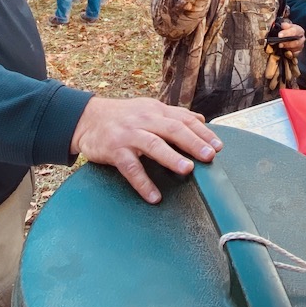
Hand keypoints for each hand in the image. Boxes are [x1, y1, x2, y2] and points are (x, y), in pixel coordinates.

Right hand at [70, 97, 221, 203]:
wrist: (86, 118)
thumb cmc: (123, 117)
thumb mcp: (149, 109)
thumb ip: (174, 115)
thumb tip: (201, 120)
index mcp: (157, 110)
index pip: (184, 120)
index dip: (202, 132)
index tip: (219, 146)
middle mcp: (145, 119)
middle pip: (173, 129)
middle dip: (193, 142)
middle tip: (210, 156)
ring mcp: (129, 135)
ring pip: (153, 145)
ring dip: (171, 157)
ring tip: (188, 169)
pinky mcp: (114, 150)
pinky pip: (130, 167)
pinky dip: (143, 183)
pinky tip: (154, 196)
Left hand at [272, 20, 305, 54]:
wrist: (293, 36)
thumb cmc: (290, 31)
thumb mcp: (288, 26)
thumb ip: (285, 25)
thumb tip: (282, 25)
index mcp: (300, 31)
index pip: (294, 32)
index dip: (286, 33)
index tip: (279, 35)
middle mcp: (302, 39)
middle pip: (296, 42)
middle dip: (287, 43)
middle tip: (279, 44)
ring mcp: (300, 46)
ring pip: (295, 49)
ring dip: (287, 48)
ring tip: (280, 47)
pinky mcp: (298, 52)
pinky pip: (294, 54)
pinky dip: (290, 54)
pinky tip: (285, 52)